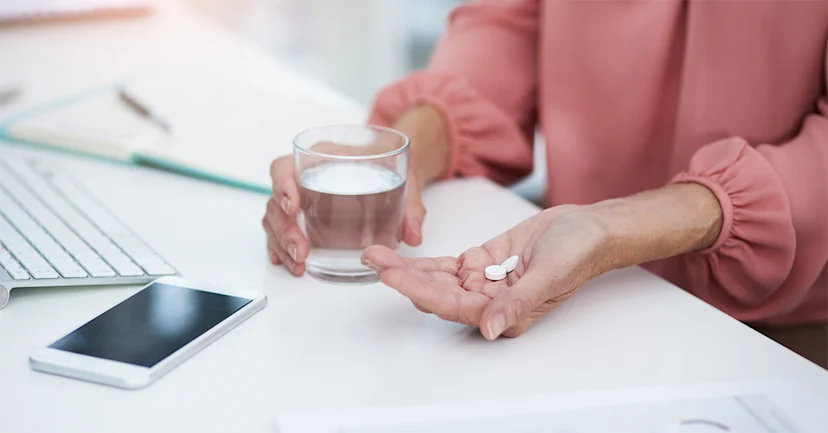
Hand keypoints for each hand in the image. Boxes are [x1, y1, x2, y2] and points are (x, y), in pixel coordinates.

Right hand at [263, 155, 427, 275]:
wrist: (388, 166)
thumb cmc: (387, 165)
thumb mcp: (404, 179)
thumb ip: (410, 206)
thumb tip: (414, 235)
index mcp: (320, 157)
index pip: (285, 167)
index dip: (283, 186)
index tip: (293, 206)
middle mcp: (303, 176)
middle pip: (276, 201)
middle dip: (284, 228)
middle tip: (301, 250)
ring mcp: (299, 199)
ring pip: (275, 220)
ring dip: (282, 243)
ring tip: (299, 263)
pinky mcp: (301, 218)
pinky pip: (280, 232)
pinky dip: (281, 249)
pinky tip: (288, 262)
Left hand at [362, 205, 608, 339]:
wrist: (590, 229)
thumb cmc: (578, 253)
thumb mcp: (550, 276)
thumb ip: (518, 304)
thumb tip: (492, 329)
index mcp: (505, 314)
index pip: (453, 305)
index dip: (420, 291)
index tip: (392, 277)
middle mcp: (490, 302)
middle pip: (437, 293)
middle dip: (403, 278)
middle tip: (374, 259)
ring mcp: (484, 282)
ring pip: (438, 279)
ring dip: (408, 268)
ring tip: (377, 254)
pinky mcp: (483, 262)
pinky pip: (448, 265)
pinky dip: (425, 261)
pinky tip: (400, 256)